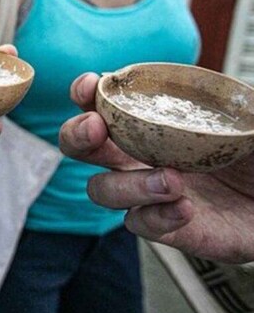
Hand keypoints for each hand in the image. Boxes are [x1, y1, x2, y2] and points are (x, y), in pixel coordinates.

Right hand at [61, 72, 253, 262]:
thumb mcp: (251, 118)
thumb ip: (233, 99)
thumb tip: (228, 86)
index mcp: (151, 124)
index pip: (102, 105)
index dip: (86, 94)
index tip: (92, 85)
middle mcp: (139, 158)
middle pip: (80, 147)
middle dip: (77, 135)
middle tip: (96, 130)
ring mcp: (148, 193)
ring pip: (102, 189)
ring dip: (127, 184)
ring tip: (171, 180)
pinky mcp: (166, 227)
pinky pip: (140, 224)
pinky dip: (157, 216)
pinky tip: (186, 208)